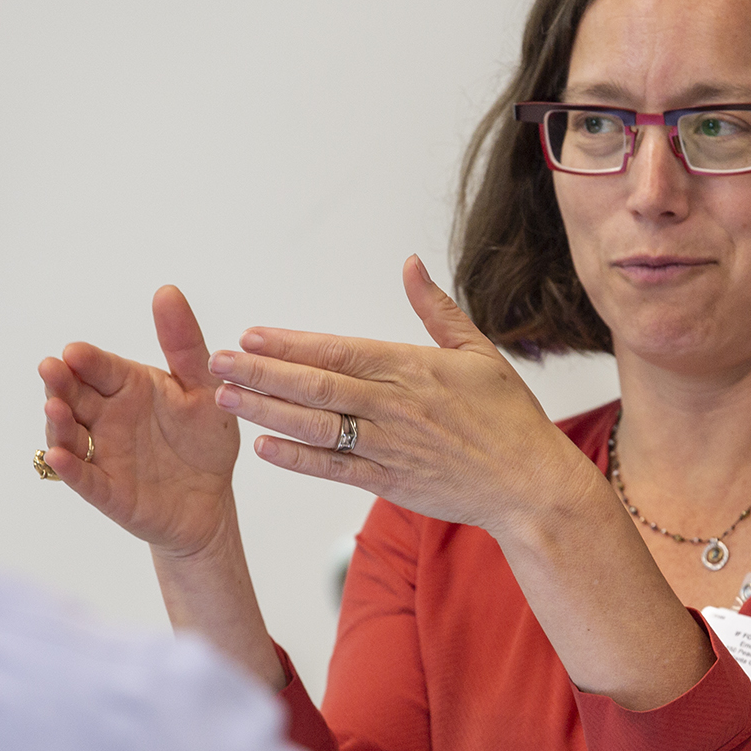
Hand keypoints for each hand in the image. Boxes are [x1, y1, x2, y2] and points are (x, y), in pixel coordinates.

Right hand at [39, 286, 241, 558]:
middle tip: (51, 368)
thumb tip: (167, 291)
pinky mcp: (106, 490)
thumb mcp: (203, 388)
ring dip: (58, 421)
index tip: (74, 351)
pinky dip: (69, 468)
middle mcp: (107, 417)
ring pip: (70, 434)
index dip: (87, 360)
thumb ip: (184, 344)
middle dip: (61, 382)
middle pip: (75, 395)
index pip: (101, 368)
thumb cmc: (204, 441)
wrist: (212, 500)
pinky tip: (59, 457)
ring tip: (54, 407)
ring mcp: (102, 453)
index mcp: (128, 387)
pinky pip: (84, 479)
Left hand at [207, 255, 601, 538]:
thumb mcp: (479, 353)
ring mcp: (389, 448)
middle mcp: (394, 408)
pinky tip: (264, 448)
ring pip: (317, 428)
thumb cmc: (509, 419)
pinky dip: (297, 460)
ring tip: (227, 399)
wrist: (531, 486)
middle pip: (316, 386)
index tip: (252, 333)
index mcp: (413, 369)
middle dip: (262, 372)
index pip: (339, 350)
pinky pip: (334, 470)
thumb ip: (436, 309)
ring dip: (267, 412)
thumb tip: (410, 264)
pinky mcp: (389, 483)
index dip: (291, 343)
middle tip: (218, 361)